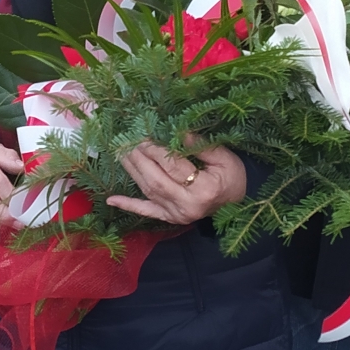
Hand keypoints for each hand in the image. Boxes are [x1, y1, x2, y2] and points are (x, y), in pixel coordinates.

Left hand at [106, 139, 246, 224]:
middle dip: (140, 158)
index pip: (173, 166)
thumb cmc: (233, 177)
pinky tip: (111, 199)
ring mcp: (176, 214)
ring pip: (148, 191)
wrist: (238, 203)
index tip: (145, 133)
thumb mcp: (225, 158)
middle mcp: (187, 205)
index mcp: (203, 189)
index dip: (157, 149)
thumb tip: (177, 130)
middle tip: (128, 139)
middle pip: (156, 179)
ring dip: (132, 171)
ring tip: (120, 152)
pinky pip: (146, 211)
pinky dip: (128, 205)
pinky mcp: (170, 219)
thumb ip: (201, 145)